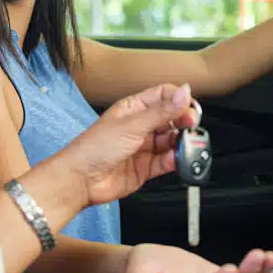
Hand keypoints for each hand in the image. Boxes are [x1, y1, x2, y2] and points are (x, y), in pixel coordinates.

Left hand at [59, 83, 198, 207]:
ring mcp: (142, 147)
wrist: (81, 180)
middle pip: (171, 119)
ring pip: (171, 141)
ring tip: (186, 145)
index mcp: (133, 109)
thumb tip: (184, 92)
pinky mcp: (145, 167)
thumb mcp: (132, 125)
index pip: (163, 96)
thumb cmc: (94, 148)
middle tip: (191, 127)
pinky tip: (177, 159)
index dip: (179, 100)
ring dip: (181, 143)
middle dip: (183, 122)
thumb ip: (162, 111)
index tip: (190, 108)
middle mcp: (139, 126)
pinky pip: (166, 161)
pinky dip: (175, 160)